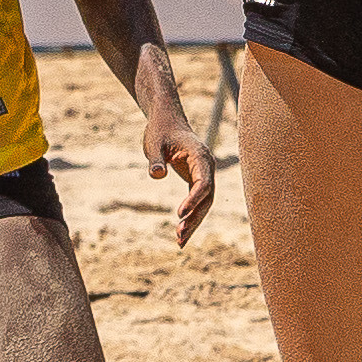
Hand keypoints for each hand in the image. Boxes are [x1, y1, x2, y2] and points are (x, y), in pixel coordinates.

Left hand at [133, 47, 216, 241]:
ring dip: (193, 222)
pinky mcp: (198, 180)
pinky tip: (180, 233)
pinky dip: (191, 216)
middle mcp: (207, 167)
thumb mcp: (153, 143)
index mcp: (200, 156)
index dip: (193, 200)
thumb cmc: (160, 129)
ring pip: (204, 203)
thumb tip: (157, 175)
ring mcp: (204, 174)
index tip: (179, 213)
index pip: (204, 183)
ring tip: (179, 241)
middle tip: (179, 235)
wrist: (166, 120)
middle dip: (195, 218)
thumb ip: (156, 159)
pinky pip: (198, 201)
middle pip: (207, 198)